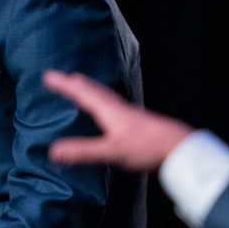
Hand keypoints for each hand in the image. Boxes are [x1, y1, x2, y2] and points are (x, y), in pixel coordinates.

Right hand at [43, 70, 192, 170]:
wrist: (180, 148)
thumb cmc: (147, 148)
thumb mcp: (112, 152)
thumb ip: (83, 151)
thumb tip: (53, 151)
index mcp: (109, 110)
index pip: (82, 93)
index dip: (64, 85)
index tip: (48, 75)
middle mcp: (118, 107)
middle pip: (94, 90)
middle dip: (76, 84)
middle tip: (63, 77)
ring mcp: (129, 114)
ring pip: (105, 96)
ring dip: (91, 90)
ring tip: (83, 87)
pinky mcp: (137, 122)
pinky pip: (114, 106)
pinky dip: (103, 102)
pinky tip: (110, 112)